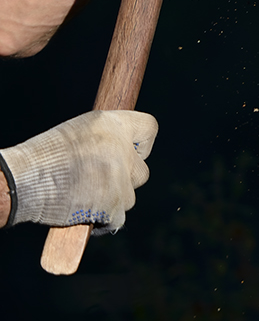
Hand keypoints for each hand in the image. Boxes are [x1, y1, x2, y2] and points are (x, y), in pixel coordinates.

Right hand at [0, 111, 156, 233]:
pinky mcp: (114, 204)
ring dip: (112, 201)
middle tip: (101, 183)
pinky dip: (104, 221)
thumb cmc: (42, 158)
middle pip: (142, 171)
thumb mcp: (77, 133)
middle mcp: (122, 148)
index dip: (142, 144)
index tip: (131, 152)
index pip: (149, 128)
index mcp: (112, 124)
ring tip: (84, 199)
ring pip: (129, 197)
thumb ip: (106, 140)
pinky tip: (85, 216)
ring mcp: (120, 177)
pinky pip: (118, 218)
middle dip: (125, 180)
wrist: (23, 181)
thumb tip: (125, 152)